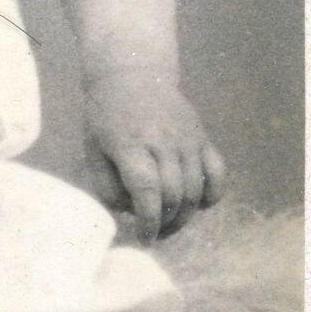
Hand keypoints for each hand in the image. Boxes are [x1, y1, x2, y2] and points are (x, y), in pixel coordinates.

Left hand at [82, 69, 225, 242]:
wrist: (132, 74)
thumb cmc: (106, 116)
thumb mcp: (93, 149)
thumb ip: (107, 185)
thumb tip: (130, 213)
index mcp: (130, 144)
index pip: (147, 190)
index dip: (148, 220)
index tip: (143, 237)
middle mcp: (163, 142)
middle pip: (173, 195)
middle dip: (164, 224)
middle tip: (154, 234)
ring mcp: (187, 139)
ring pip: (195, 190)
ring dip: (184, 216)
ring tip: (169, 225)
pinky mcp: (202, 137)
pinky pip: (218, 173)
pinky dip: (212, 195)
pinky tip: (197, 204)